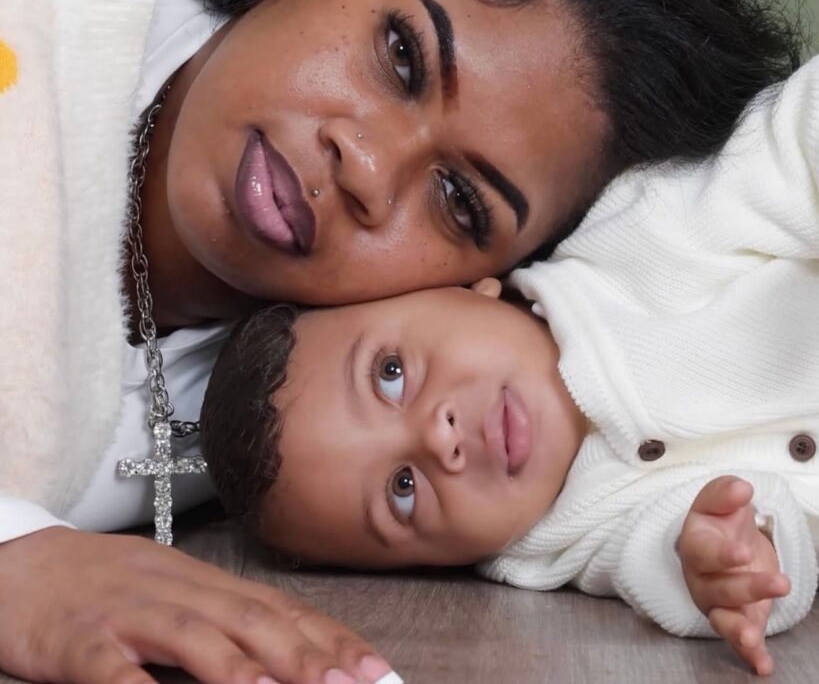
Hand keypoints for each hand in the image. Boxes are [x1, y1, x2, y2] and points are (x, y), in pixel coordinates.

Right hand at [0, 527, 396, 683]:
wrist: (20, 565)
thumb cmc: (103, 587)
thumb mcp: (169, 594)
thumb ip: (220, 621)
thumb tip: (284, 657)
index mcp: (201, 581)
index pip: (278, 607)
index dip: (330, 638)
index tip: (377, 669)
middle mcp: (174, 590)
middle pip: (249, 618)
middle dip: (307, 654)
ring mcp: (126, 612)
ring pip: (191, 635)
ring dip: (241, 668)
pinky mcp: (77, 640)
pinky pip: (111, 669)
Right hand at [678, 476, 789, 675]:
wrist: (724, 544)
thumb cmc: (719, 522)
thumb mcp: (719, 501)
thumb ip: (726, 492)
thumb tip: (742, 489)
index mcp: (695, 547)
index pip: (704, 552)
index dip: (722, 555)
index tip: (743, 553)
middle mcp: (701, 579)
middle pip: (720, 589)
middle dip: (749, 588)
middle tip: (781, 581)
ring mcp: (717, 604)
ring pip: (723, 619)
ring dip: (737, 630)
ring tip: (751, 637)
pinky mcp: (736, 621)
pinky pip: (739, 642)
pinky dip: (750, 654)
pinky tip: (763, 665)